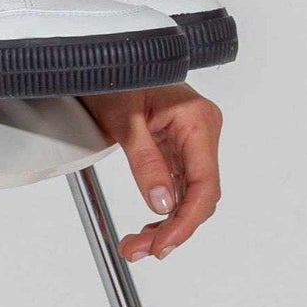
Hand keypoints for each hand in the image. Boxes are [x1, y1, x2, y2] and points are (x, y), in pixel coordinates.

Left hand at [83, 84, 223, 260]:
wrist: (101, 56)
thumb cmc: (114, 75)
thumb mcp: (123, 119)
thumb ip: (144, 161)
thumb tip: (162, 203)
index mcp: (198, 121)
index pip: (205, 184)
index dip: (187, 221)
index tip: (163, 245)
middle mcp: (201, 132)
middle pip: (199, 195)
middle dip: (172, 229)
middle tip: (138, 250)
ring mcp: (190, 141)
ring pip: (187, 195)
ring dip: (165, 224)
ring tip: (136, 245)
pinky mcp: (175, 147)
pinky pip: (176, 186)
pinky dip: (162, 210)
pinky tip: (146, 227)